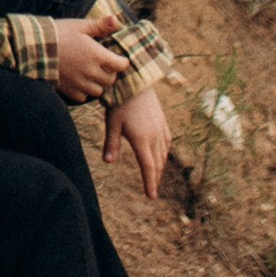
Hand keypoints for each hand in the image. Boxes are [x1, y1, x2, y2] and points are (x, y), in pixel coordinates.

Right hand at [53, 13, 128, 100]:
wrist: (34, 47)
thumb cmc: (58, 33)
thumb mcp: (79, 25)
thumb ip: (100, 25)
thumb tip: (116, 20)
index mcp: (96, 55)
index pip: (121, 65)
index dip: (121, 61)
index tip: (117, 57)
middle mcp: (91, 72)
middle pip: (111, 79)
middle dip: (110, 72)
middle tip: (104, 65)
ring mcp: (80, 83)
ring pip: (99, 91)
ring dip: (98, 84)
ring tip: (92, 74)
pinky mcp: (69, 90)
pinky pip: (83, 97)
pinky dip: (84, 91)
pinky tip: (79, 81)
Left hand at [103, 83, 171, 199]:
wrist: (135, 80)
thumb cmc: (121, 102)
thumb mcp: (112, 123)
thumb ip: (111, 143)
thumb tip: (108, 162)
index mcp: (142, 140)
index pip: (148, 167)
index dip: (150, 183)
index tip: (151, 196)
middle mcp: (155, 136)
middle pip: (157, 163)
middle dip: (154, 177)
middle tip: (152, 189)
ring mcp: (160, 128)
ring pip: (163, 153)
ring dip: (159, 165)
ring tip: (155, 174)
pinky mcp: (162, 120)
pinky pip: (167, 141)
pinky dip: (164, 151)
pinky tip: (162, 153)